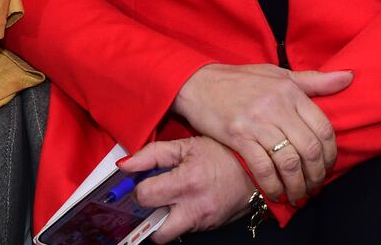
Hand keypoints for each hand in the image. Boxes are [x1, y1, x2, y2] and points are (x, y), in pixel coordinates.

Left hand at [122, 136, 254, 241]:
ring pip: (168, 234)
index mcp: (186, 182)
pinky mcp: (209, 228)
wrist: (255, 171)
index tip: (140, 181)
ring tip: (167, 199)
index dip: (137, 189)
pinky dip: (179, 218)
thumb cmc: (220, 153)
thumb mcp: (185, 145)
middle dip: (147, 214)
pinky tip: (184, 200)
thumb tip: (125, 165)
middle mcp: (194, 208)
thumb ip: (152, 154)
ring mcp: (202, 222)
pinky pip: (184, 229)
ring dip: (162, 220)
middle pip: (154, 230)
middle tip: (151, 197)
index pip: (145, 197)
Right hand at [172, 63, 352, 204]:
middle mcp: (276, 105)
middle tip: (313, 186)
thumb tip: (349, 77)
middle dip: (316, 175)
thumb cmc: (240, 80)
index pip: (323, 128)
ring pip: (290, 162)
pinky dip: (273, 186)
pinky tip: (276, 193)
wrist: (198, 83)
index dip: (330, 154)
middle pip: (310, 149)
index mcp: (289, 90)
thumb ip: (313, 80)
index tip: (326, 166)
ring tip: (297, 194)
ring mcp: (257, 121)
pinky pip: (263, 168)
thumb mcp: (277, 74)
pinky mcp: (238, 135)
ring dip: (297, 186)